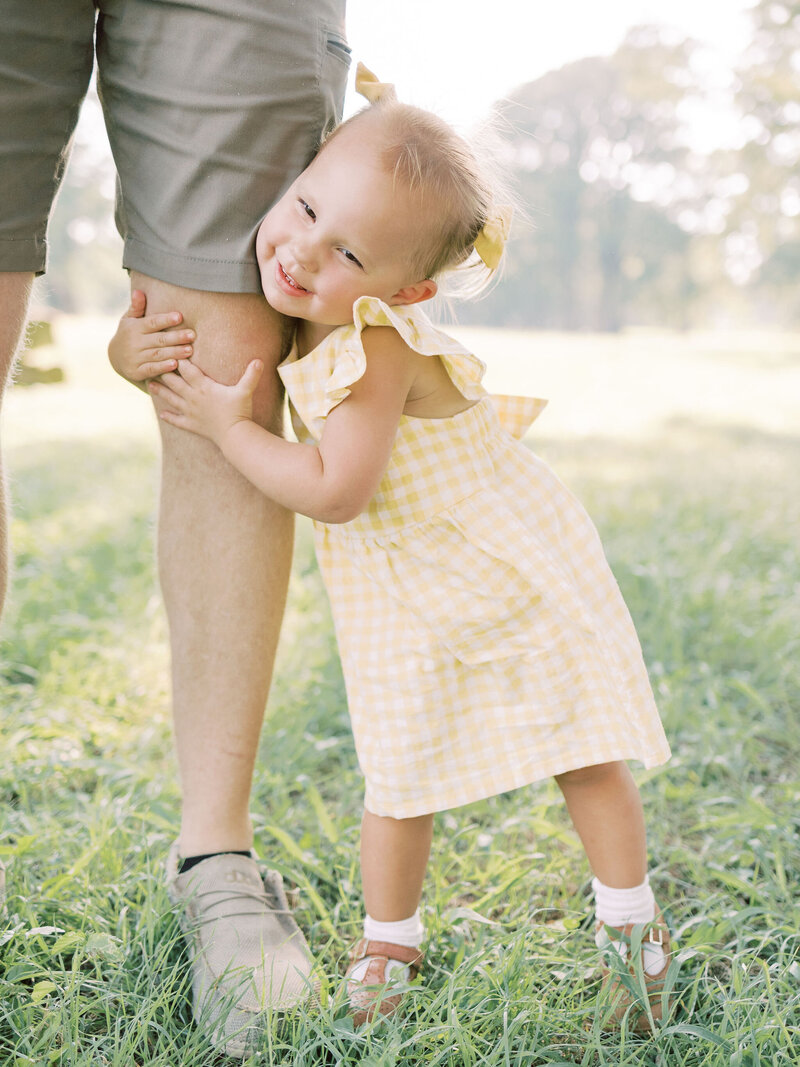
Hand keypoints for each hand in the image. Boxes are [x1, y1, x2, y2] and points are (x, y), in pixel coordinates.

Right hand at [108, 289, 195, 383]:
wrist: (114, 357)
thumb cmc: (128, 334)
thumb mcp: (129, 319)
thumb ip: (137, 307)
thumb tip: (139, 291)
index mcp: (134, 328)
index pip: (152, 323)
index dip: (165, 320)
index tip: (179, 316)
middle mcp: (134, 342)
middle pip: (158, 339)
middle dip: (176, 337)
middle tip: (192, 335)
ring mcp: (135, 358)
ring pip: (158, 354)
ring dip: (174, 352)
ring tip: (189, 350)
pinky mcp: (136, 372)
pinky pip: (152, 369)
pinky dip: (163, 367)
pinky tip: (175, 364)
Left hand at [149, 358, 264, 447]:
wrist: (234, 435)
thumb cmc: (240, 411)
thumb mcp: (246, 391)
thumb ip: (251, 375)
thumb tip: (260, 360)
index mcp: (203, 387)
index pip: (187, 369)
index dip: (179, 359)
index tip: (171, 350)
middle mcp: (193, 397)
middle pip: (174, 382)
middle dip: (164, 372)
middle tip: (153, 364)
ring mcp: (190, 412)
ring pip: (171, 399)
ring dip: (160, 391)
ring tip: (150, 385)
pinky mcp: (192, 425)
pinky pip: (177, 420)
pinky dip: (169, 417)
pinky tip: (162, 414)